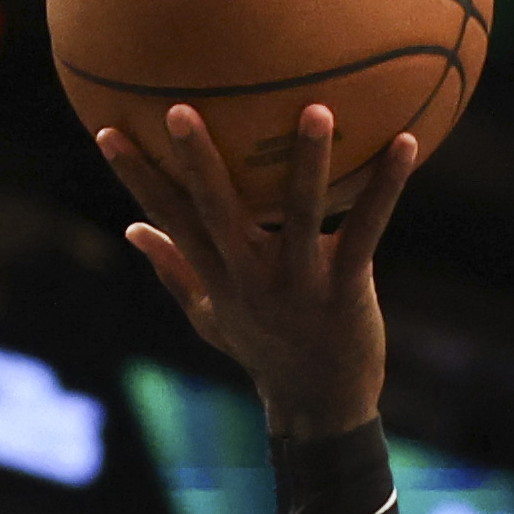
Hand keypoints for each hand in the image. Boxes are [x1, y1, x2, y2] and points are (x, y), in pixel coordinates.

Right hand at [95, 101, 418, 440]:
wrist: (320, 405)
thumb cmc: (264, 351)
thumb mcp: (210, 315)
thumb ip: (174, 270)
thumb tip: (132, 228)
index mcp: (217, 275)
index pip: (167, 217)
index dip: (136, 176)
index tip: (107, 130)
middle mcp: (251, 274)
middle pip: (217, 210)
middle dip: (198, 161)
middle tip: (181, 109)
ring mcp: (300, 280)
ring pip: (300, 212)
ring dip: (308, 160)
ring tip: (317, 109)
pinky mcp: (346, 285)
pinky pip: (367, 228)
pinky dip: (387, 186)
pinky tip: (406, 143)